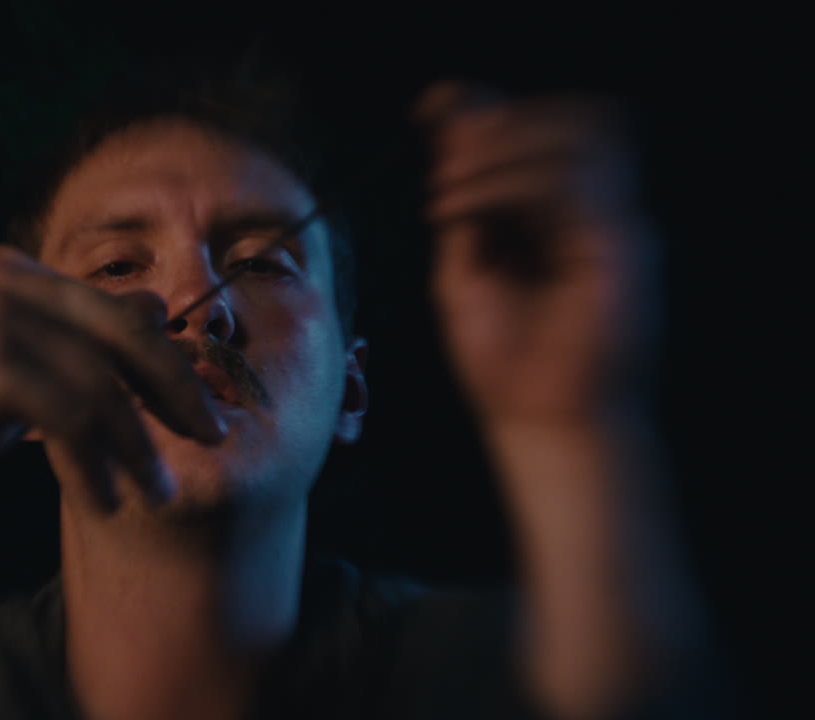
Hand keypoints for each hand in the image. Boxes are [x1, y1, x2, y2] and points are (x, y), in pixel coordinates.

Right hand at [0, 245, 225, 508]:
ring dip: (136, 448)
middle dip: (174, 393)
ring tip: (155, 493)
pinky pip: (68, 421)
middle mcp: (4, 281)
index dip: (169, 364)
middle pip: (120, 338)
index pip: (116, 314)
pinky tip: (104, 501)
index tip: (203, 412)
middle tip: (209, 439)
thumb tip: (156, 306)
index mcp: (18, 272)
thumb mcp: (32, 362)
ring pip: (100, 387)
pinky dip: (94, 467)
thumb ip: (87, 333)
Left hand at [417, 82, 654, 426]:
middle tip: (439, 160)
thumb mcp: (463, 276)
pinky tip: (460, 206)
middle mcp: (589, 212)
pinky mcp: (621, 243)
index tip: (427, 106)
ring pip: (576, 137)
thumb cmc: (504, 364)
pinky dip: (508, 181)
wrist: (541, 425)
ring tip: (446, 187)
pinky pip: (573, 181)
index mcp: (552, 217)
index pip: (536, 134)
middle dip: (493, 125)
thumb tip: (447, 147)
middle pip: (563, 120)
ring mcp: (612, 223)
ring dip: (501, 148)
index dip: (487, 109)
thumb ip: (463, 213)